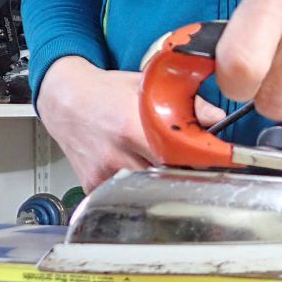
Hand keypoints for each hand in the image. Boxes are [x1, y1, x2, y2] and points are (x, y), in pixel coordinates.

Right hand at [38, 56, 224, 191]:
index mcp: (131, 127)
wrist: (65, 101)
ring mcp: (104, 173)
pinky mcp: (93, 185)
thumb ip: (185, 102)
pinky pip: (125, 195)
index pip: (176, 154)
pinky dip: (139, 188)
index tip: (216, 162)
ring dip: (163, 183)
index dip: (198, 160)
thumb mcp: (147, 87)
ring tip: (166, 167)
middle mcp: (117, 153)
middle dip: (184, 173)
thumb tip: (216, 118)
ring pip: (147, 190)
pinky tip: (140, 173)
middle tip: (195, 166)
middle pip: (164, 177)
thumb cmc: (104, 93)